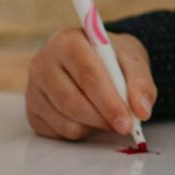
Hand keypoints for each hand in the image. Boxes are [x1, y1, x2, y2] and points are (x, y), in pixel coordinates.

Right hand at [25, 28, 155, 140]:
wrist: (96, 58)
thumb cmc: (113, 57)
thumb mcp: (133, 59)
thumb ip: (141, 82)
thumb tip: (141, 110)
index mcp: (68, 41)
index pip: (88, 75)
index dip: (109, 102)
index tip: (128, 121)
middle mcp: (43, 62)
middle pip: (72, 101)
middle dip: (103, 118)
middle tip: (124, 127)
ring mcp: (33, 88)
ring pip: (65, 121)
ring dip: (93, 126)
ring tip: (109, 118)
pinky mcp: (32, 111)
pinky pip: (58, 132)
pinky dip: (81, 131)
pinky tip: (90, 118)